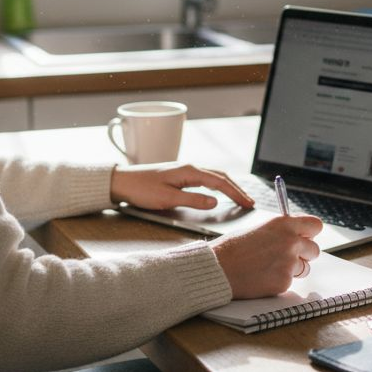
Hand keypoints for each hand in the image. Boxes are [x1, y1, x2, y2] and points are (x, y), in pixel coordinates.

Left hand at [109, 163, 253, 210]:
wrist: (121, 181)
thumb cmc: (141, 190)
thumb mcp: (168, 198)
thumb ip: (193, 200)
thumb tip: (215, 202)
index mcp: (189, 171)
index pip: (220, 182)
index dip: (236, 193)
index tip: (248, 203)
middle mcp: (189, 167)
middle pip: (221, 176)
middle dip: (237, 189)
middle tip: (250, 202)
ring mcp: (184, 170)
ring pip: (213, 176)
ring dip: (228, 186)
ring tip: (239, 198)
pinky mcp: (179, 175)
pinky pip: (205, 178)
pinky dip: (217, 185)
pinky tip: (218, 192)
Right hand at [211, 215, 323, 298]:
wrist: (218, 268)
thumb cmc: (232, 248)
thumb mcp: (259, 229)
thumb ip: (280, 231)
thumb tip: (295, 234)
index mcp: (284, 224)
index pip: (315, 225)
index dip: (310, 233)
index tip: (304, 237)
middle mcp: (290, 241)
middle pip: (314, 249)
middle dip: (303, 254)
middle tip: (286, 257)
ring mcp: (289, 263)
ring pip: (304, 268)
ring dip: (292, 269)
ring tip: (269, 267)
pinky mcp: (284, 281)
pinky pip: (289, 282)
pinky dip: (278, 282)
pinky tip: (261, 278)